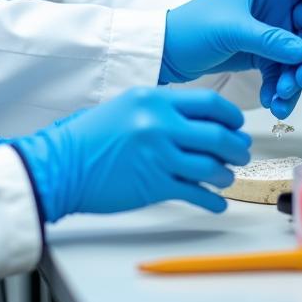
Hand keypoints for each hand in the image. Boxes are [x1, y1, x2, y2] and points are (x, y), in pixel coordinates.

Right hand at [6, 88, 250, 222]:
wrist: (61, 165)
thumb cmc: (89, 136)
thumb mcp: (126, 106)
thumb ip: (160, 109)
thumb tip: (197, 122)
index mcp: (153, 99)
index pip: (209, 104)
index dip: (231, 117)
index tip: (237, 125)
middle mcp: (160, 124)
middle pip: (219, 135)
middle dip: (237, 147)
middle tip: (240, 153)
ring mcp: (159, 155)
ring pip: (213, 167)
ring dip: (225, 175)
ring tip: (224, 177)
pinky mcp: (155, 185)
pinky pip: (198, 194)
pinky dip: (213, 201)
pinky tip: (215, 202)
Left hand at [159, 0, 301, 118]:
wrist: (168, 54)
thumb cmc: (190, 27)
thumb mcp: (229, 29)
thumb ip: (268, 39)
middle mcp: (276, 1)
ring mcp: (274, 29)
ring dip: (300, 76)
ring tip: (284, 94)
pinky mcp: (267, 54)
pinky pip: (288, 71)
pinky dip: (285, 88)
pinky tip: (276, 103)